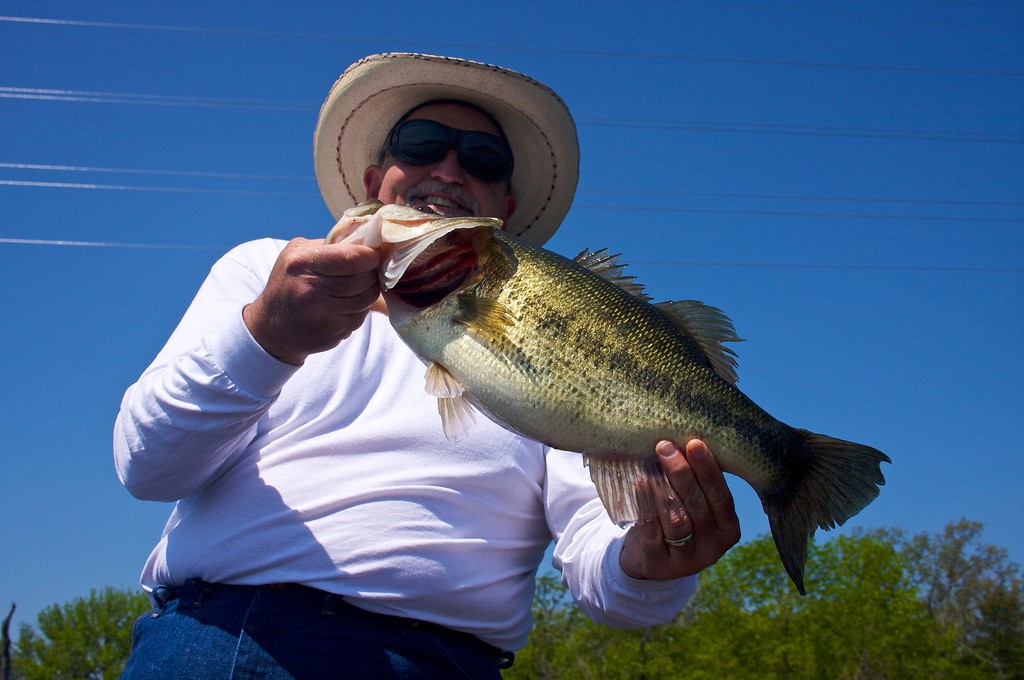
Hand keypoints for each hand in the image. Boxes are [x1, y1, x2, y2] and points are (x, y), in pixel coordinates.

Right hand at [243, 238, 381, 364]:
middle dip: (371, 273)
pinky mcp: (332, 333)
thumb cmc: (288, 282)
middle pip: (364, 279)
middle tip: (368, 270)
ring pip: (367, 299)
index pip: (353, 258)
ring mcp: (322, 315)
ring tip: (357, 287)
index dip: (371, 255)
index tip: (374, 254)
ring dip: (368, 291)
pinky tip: (346, 305)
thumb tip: (365, 240)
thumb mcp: (297, 254)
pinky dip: (360, 309)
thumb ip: (329, 244)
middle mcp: (311, 290)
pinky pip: (361, 317)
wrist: (272, 327)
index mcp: (302, 264)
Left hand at [619, 439, 740, 579]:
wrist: (648, 555)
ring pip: (677, 522)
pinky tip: (639, 487)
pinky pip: (653, 535)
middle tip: (664, 447)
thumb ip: (696, 480)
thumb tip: (685, 437)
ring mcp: (687, 560)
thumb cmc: (677, 516)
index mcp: (728, 529)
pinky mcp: (659, 566)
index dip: (709, 470)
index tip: (694, 443)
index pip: (721, 497)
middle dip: (682, 474)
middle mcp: (712, 548)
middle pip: (698, 507)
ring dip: (663, 491)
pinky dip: (646, 508)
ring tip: (650, 467)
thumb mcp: (693, 504)